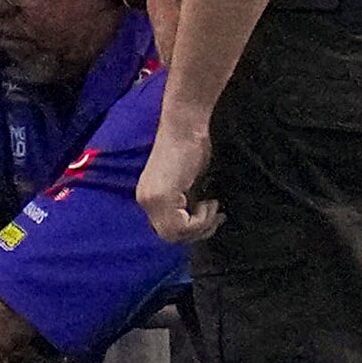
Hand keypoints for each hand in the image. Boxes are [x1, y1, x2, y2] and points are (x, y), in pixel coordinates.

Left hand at [138, 114, 220, 243]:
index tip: (212, 218)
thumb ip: (187, 204)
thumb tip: (199, 227)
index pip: (167, 230)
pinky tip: (209, 202)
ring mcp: (150, 200)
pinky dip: (201, 219)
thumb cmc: (192, 147)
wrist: (186, 126)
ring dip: (201, 225)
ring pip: (176, 234)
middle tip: (216, 216)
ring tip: (212, 205)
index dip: (191, 230)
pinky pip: (182, 226)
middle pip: (170, 236)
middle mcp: (145, 200)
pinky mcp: (160, 197)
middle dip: (198, 231)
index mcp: (148, 197)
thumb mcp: (188, 183)